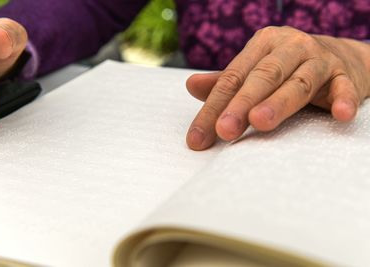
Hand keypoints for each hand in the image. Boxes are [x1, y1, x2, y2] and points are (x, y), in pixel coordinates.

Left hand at [186, 26, 369, 149]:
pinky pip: (343, 88)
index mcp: (262, 44)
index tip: (197, 138)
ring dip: (279, 103)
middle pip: (262, 77)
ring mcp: (319, 59)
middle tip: (224, 130)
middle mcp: (289, 47)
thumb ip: (226, 80)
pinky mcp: (345, 75)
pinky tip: (339, 114)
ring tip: (260, 122)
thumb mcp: (255, 69)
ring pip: (297, 82)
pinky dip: (342, 100)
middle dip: (241, 105)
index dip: (213, 108)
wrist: (339, 57)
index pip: (232, 78)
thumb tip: (191, 86)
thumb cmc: (287, 68)